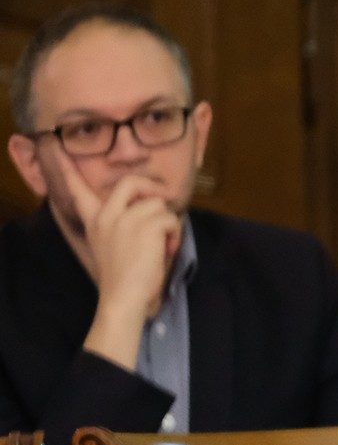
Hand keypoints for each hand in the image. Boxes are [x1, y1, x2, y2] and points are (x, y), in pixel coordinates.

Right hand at [56, 150, 181, 371]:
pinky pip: (171, 219)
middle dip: (150, 188)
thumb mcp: (112, 244)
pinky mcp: (146, 225)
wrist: (123, 297)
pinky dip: (175, 235)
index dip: (68, 168)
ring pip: (158, 205)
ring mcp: (126, 219)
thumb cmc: (122, 277)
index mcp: (94, 219)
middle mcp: (106, 214)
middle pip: (131, 182)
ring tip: (162, 244)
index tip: (55, 147)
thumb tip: (149, 208)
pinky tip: (166, 250)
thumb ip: (121, 224)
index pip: (76, 188)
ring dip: (167, 223)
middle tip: (162, 201)